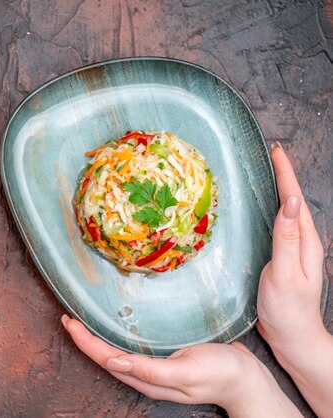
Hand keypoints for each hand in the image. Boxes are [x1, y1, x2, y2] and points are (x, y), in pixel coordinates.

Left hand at [62, 315, 299, 416]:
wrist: (247, 379)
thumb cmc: (221, 374)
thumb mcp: (187, 372)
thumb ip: (151, 370)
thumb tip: (115, 362)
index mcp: (146, 379)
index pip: (105, 359)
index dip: (84, 342)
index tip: (69, 322)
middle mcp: (145, 374)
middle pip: (104, 356)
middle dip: (84, 338)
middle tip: (69, 317)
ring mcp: (154, 366)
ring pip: (116, 351)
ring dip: (97, 336)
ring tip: (83, 318)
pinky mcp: (163, 356)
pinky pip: (132, 346)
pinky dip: (117, 333)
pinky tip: (115, 322)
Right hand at [256, 142, 331, 416]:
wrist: (293, 337)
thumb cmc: (289, 309)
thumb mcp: (286, 272)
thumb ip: (287, 238)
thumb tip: (290, 203)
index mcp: (306, 241)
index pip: (295, 201)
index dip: (286, 175)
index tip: (277, 151)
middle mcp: (302, 241)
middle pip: (292, 202)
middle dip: (282, 175)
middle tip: (270, 154)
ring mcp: (292, 250)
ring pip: (284, 212)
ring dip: (276, 190)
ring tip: (264, 172)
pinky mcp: (280, 258)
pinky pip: (275, 226)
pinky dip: (268, 210)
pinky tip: (257, 209)